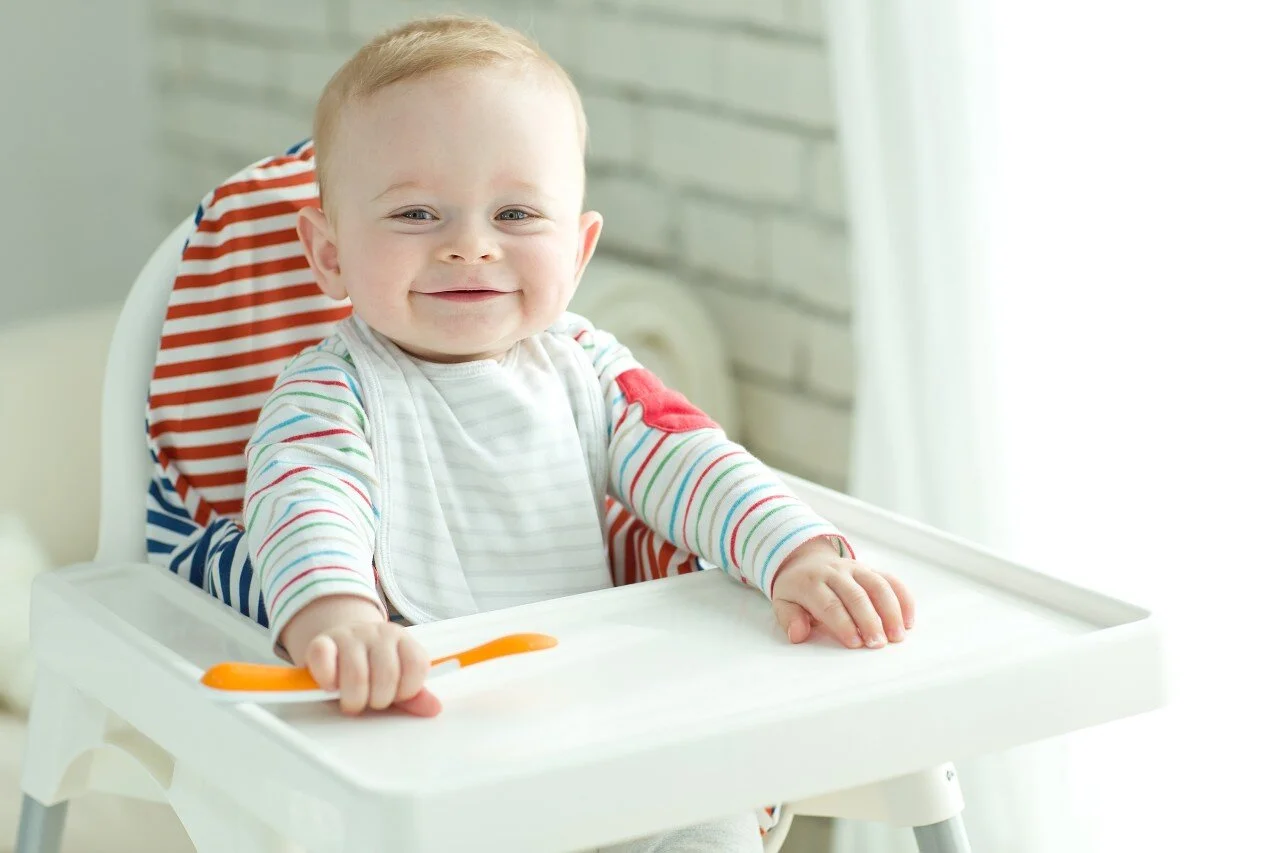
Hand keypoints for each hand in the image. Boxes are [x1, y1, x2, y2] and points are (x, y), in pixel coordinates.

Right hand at [280, 596, 441, 716]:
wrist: (338, 644)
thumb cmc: (370, 669)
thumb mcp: (396, 681)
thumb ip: (414, 696)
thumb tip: (434, 709)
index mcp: (403, 640)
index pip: (417, 665)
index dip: (406, 690)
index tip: (395, 696)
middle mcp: (379, 633)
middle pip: (387, 674)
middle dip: (379, 699)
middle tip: (370, 702)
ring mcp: (350, 635)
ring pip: (356, 674)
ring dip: (354, 698)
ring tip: (352, 701)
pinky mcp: (321, 641)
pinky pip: (324, 659)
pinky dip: (327, 680)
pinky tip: (331, 686)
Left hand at [771, 539, 914, 649]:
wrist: (805, 560)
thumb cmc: (797, 589)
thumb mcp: (783, 603)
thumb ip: (789, 618)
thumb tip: (797, 634)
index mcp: (811, 582)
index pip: (830, 603)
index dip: (843, 624)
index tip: (855, 643)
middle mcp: (836, 572)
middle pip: (856, 595)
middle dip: (869, 621)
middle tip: (878, 644)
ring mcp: (856, 569)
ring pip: (877, 586)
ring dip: (890, 611)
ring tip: (897, 636)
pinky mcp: (871, 569)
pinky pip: (891, 580)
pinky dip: (903, 599)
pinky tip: (908, 621)